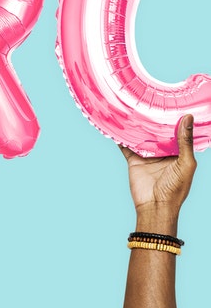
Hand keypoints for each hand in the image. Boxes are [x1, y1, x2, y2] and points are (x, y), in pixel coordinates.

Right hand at [119, 114, 195, 233]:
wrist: (155, 206)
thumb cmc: (176, 188)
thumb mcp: (186, 163)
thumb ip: (185, 141)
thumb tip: (188, 117)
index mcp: (180, 153)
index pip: (178, 133)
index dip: (176, 120)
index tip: (173, 103)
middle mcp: (164, 153)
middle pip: (159, 133)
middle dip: (155, 121)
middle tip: (151, 101)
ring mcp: (148, 156)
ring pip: (143, 137)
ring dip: (139, 127)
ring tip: (135, 109)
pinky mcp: (134, 160)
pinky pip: (127, 146)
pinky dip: (122, 137)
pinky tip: (118, 125)